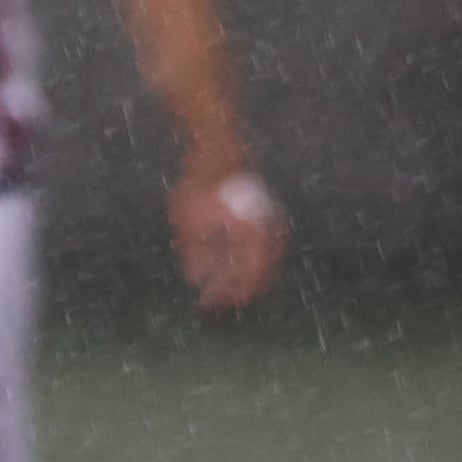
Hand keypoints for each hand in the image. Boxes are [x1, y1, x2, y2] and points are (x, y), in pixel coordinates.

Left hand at [168, 159, 285, 314]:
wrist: (220, 156)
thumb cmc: (201, 186)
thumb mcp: (188, 220)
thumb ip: (195, 252)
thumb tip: (198, 281)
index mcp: (252, 232)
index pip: (246, 275)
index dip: (227, 294)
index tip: (209, 305)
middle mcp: (269, 231)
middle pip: (259, 274)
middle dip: (237, 292)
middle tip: (217, 305)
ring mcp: (272, 225)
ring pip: (265, 264)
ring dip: (246, 281)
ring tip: (224, 293)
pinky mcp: (268, 221)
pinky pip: (264, 252)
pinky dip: (250, 266)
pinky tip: (231, 273)